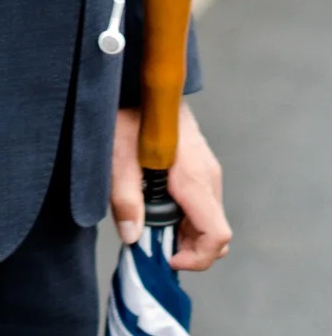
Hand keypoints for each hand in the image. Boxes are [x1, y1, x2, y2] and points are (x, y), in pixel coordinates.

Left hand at [110, 102, 231, 270]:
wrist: (141, 78)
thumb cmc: (131, 111)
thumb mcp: (118, 156)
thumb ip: (126, 198)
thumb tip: (132, 236)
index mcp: (194, 178)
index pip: (218, 235)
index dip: (197, 257)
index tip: (166, 256)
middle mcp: (209, 175)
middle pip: (214, 230)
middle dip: (187, 246)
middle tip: (151, 238)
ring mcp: (207, 168)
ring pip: (208, 216)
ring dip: (183, 229)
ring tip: (147, 216)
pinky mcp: (199, 162)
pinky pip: (201, 199)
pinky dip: (184, 212)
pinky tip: (154, 199)